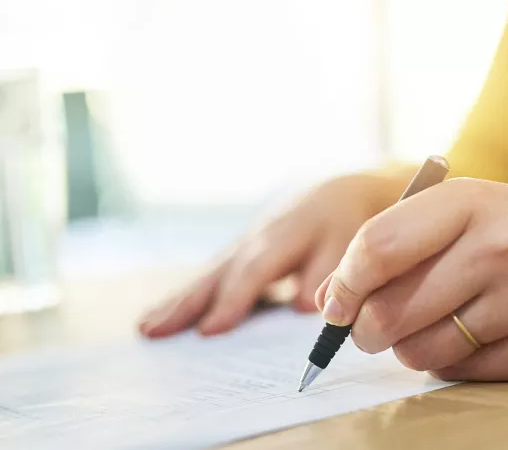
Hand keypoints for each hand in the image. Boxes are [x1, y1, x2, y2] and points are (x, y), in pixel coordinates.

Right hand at [138, 172, 411, 337]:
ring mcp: (243, 245)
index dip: (233, 300)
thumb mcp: (345, 240)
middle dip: (187, 303)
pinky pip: (211, 275)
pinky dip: (187, 295)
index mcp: (283, 235)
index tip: (210, 330)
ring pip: (207, 274)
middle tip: (153, 330)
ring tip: (145, 327)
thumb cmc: (343, 222)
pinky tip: (163, 316)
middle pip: (218, 273)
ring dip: (177, 301)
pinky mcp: (239, 252)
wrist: (335, 193)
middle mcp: (255, 239)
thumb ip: (325, 271)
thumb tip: (300, 305)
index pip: (254, 271)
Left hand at [315, 178, 507, 380]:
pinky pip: (458, 372)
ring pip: (419, 352)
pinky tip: (472, 336)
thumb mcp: (464, 214)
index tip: (335, 304)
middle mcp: (498, 248)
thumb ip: (395, 246)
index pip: (378, 247)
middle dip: (365, 330)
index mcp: (470, 202)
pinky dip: (449, 362)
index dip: (343, 283)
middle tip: (371, 328)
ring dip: (407, 349)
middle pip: (390, 311)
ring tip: (430, 327)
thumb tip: (327, 299)